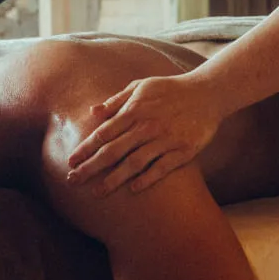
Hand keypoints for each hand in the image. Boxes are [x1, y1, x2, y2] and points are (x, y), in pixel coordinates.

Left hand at [67, 72, 224, 195]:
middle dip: (90, 167)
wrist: (208, 93)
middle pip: (113, 151)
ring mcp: (165, 139)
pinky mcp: (183, 150)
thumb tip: (93, 111)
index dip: (85, 148)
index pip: (103, 133)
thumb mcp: (142, 87)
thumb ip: (117, 100)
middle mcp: (147, 126)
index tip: (70, 161)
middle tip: (73, 181)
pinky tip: (133, 189)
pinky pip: (161, 168)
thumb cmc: (171, 89)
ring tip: (98, 192)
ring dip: (114, 179)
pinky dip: (146, 179)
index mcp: (135, 109)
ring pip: (134, 163)